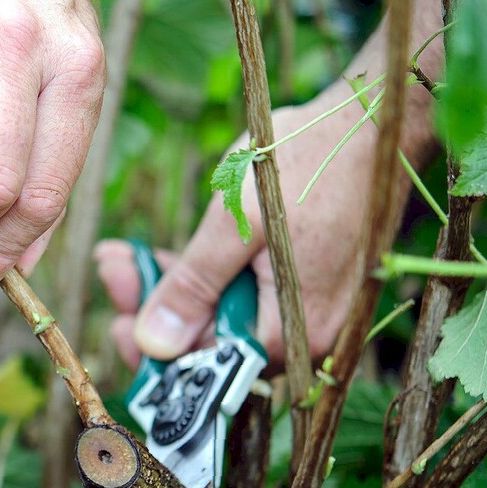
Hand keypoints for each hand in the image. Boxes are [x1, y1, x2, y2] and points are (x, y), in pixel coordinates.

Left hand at [96, 85, 425, 368]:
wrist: (372, 122)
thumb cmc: (308, 162)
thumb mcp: (236, 221)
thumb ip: (194, 287)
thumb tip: (152, 345)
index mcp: (292, 332)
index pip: (209, 365)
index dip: (156, 348)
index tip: (114, 322)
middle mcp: (307, 335)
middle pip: (214, 341)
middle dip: (158, 307)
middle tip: (114, 268)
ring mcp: (311, 310)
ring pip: (226, 316)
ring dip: (177, 288)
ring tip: (127, 255)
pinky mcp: (309, 286)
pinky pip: (248, 296)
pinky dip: (209, 277)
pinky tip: (171, 255)